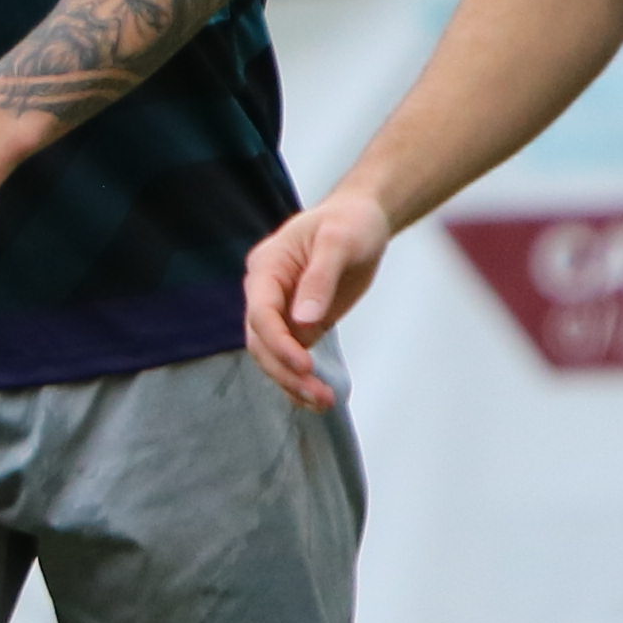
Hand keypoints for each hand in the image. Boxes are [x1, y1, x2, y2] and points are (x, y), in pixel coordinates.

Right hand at [244, 191, 396, 411]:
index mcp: (266, 268)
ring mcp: (281, 311)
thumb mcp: (339, 242)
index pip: (260, 314)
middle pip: (261, 341)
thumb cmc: (349, 223)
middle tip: (319, 394)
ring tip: (324, 401)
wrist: (361, 220)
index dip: (279, 343)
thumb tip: (303, 322)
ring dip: (293, 382)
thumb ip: (319, 279)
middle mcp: (266, 293)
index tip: (305, 366)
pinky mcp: (299, 324)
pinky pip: (292, 356)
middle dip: (286, 371)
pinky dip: (302, 380)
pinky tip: (318, 399)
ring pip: (273, 355)